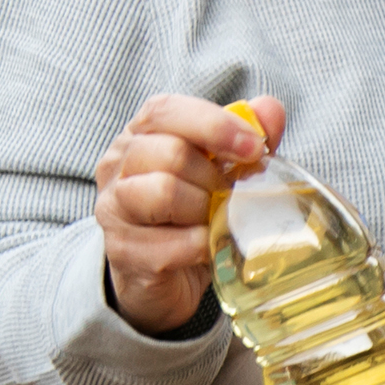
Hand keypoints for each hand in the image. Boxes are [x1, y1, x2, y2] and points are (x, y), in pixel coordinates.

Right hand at [94, 94, 281, 333]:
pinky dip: (204, 246)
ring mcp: (114, 209)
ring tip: (218, 220)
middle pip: (170, 152)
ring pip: (165, 192)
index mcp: (139, 135)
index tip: (255, 147)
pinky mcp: (124, 252)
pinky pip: (174, 244)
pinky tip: (211, 247)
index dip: (214, 124)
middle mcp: (118, 166)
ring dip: (206, 209)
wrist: (162, 276)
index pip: (164, 110)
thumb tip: (270, 109)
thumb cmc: (190, 214)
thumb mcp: (219, 171)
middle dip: (215, 176)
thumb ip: (244, 138)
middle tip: (232, 196)